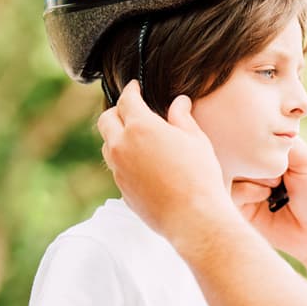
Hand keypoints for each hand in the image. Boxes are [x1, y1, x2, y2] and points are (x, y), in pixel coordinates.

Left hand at [98, 81, 234, 246]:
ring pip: (108, 145)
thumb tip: (179, 102)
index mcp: (140, 127)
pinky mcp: (122, 190)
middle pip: (106, 120)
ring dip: (117, 137)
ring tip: (136, 138)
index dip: (131, 90)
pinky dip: (124, 160)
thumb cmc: (199, 176)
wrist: (193, 218)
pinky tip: (143, 164)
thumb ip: (182, 118)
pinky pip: (117, 168)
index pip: (126, 99)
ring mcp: (118, 170)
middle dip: (117, 111)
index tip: (135, 87)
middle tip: (130, 110)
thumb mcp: (196, 140)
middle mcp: (122, 146)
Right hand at [231, 138, 306, 264]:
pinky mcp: (240, 207)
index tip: (277, 149)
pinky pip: (229, 191)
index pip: (251, 133)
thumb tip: (254, 125)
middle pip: (237, 150)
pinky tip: (265, 198)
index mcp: (271, 151)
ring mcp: (246, 185)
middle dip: (256, 160)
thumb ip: (280, 142)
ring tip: (275, 187)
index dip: (259, 139)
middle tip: (281, 175)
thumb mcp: (306, 160)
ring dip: (253, 176)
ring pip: (230, 169)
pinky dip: (247, 192)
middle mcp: (255, 166)